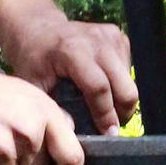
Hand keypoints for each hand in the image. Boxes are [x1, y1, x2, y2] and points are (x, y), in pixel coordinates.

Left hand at [4, 11, 136, 134]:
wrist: (40, 30)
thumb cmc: (34, 61)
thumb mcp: (35, 86)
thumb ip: (53, 110)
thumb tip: (73, 133)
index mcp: (73, 51)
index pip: (99, 88)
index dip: (106, 116)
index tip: (108, 134)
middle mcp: (96, 40)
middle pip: (125, 87)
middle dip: (121, 113)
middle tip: (110, 126)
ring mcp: (110, 36)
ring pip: (130, 82)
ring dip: (121, 101)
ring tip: (105, 109)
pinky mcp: (118, 36)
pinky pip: (129, 71)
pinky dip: (121, 85)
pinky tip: (105, 88)